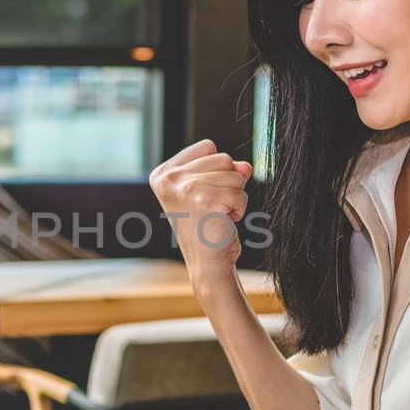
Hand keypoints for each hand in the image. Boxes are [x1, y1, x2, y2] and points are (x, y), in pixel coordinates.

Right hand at [149, 139, 252, 283]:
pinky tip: (223, 222)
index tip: (203, 195)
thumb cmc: (206, 226)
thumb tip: (246, 166)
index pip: (208, 147)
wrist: (207, 263)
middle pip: (224, 158)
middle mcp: (169, 179)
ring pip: (236, 175)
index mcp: (162, 173)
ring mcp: (186, 189)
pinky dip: (240, 209)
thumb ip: (226, 169)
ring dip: (235, 197)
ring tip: (217, 215)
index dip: (216, 170)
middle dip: (228, 183)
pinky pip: (241, 193)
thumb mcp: (210, 189)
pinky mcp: (206, 201)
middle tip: (212, 207)